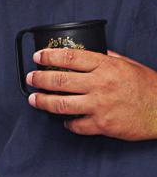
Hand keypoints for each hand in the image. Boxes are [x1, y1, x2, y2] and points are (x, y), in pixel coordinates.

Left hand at [26, 48, 156, 139]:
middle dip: (39, 79)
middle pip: (60, 80)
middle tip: (30, 78)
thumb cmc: (149, 87)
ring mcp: (100, 106)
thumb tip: (93, 51)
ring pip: (61, 104)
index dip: (49, 56)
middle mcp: (100, 84)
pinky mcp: (102, 125)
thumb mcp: (130, 65)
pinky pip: (76, 125)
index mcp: (107, 66)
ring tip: (33, 99)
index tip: (37, 57)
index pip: (70, 57)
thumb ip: (109, 58)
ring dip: (43, 101)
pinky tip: (63, 120)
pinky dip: (66, 123)